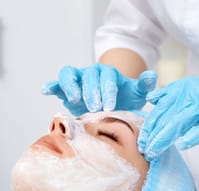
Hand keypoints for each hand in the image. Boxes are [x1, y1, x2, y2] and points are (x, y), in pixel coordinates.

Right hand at [41, 63, 156, 115]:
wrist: (110, 104)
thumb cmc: (123, 99)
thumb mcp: (135, 93)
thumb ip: (143, 85)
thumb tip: (152, 76)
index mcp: (108, 74)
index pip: (107, 78)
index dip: (108, 91)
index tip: (110, 106)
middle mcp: (91, 73)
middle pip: (88, 77)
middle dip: (92, 92)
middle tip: (96, 108)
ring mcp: (77, 80)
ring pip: (70, 74)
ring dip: (72, 86)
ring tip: (75, 100)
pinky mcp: (65, 88)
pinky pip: (56, 83)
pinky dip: (51, 85)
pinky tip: (46, 90)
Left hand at [138, 73, 198, 159]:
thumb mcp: (191, 89)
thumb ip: (170, 94)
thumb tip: (151, 99)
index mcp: (181, 89)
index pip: (159, 110)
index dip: (148, 127)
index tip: (140, 141)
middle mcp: (190, 95)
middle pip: (165, 117)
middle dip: (152, 136)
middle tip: (143, 151)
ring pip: (179, 122)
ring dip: (165, 138)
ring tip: (154, 151)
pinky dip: (193, 136)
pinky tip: (182, 145)